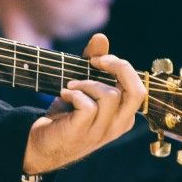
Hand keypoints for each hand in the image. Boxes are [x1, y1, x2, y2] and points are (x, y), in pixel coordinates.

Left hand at [22, 33, 144, 175]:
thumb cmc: (67, 115)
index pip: (139, 88)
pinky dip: (74, 94)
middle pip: (137, 92)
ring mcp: (100, 132)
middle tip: (95, 62)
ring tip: (72, 86)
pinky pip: (88, 106)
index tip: (98, 60)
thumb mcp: (84, 87)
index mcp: (123, 115)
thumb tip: (101, 37)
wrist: (42, 144)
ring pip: (109, 96)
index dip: (121, 68)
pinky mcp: (81, 133)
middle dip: (118, 68)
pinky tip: (64, 95)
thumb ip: (94, 64)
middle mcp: (117, 126)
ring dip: (87, 83)